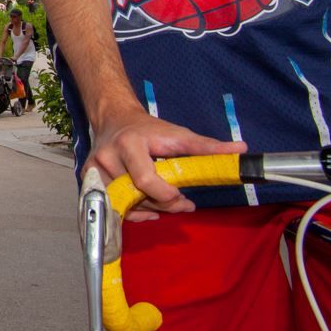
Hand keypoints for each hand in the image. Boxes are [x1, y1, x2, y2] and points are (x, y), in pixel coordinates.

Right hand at [88, 106, 246, 219]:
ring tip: (165, 204)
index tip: (184, 198)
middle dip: (163, 204)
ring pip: (124, 204)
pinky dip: (132, 212)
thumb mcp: (178, 135)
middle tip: (182, 204)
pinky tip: (148, 209)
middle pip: (136, 196)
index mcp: (130, 144)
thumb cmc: (149, 129)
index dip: (167, 196)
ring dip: (148, 209)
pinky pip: (112, 205)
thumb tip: (241, 150)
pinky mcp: (88, 178)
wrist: (113, 118)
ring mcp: (94, 169)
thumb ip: (208, 147)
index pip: (146, 180)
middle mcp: (107, 157)